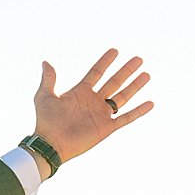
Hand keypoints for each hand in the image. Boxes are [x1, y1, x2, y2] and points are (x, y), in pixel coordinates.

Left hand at [32, 49, 153, 167]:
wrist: (51, 144)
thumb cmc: (46, 122)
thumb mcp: (44, 96)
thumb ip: (48, 79)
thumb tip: (46, 62)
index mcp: (81, 92)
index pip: (96, 73)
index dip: (105, 62)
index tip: (115, 51)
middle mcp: (93, 101)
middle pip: (114, 82)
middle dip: (126, 71)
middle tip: (139, 59)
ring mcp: (101, 114)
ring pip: (123, 97)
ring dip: (135, 86)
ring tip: (147, 74)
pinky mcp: (106, 128)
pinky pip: (126, 118)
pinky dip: (139, 111)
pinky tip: (150, 103)